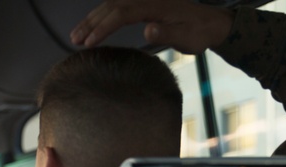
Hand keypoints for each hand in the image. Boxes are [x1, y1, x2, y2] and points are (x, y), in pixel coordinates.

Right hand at [70, 0, 233, 52]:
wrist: (210, 23)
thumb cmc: (199, 33)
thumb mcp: (187, 38)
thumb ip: (167, 33)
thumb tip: (148, 29)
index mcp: (154, 5)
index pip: (121, 13)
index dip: (103, 27)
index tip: (89, 43)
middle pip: (111, 6)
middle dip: (91, 23)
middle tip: (74, 41)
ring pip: (111, 5)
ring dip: (93, 19)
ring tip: (76, 36)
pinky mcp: (144, 3)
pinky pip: (117, 6)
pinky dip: (102, 16)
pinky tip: (93, 26)